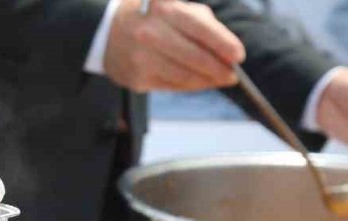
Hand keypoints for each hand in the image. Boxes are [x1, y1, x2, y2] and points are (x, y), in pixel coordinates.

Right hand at [103, 0, 244, 92]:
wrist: (109, 32)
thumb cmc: (153, 18)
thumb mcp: (175, 8)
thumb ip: (202, 25)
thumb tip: (227, 54)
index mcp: (163, 7)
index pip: (199, 28)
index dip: (223, 43)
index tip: (238, 56)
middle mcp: (149, 31)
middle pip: (194, 57)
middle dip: (218, 69)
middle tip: (232, 75)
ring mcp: (141, 56)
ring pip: (184, 76)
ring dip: (207, 81)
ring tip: (219, 79)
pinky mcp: (137, 77)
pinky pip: (172, 85)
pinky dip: (190, 86)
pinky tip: (198, 82)